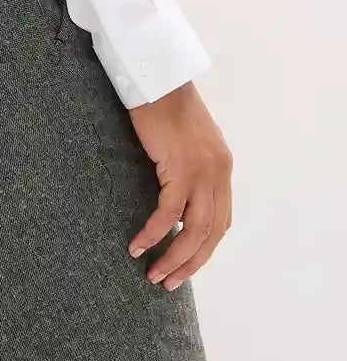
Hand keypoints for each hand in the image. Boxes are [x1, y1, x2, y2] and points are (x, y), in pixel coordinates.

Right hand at [125, 80, 232, 290]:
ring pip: (194, 231)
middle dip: (191, 263)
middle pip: (211, 234)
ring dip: (174, 258)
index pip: (221, 221)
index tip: (185, 264)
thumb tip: (174, 194)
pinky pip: (168, 213)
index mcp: (222, 168)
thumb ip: (190, 166)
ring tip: (155, 275)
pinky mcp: (181, 169)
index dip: (204, 248)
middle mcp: (219, 174)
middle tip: (169, 282)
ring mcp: (203, 172)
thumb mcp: (187, 141)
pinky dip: (154, 234)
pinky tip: (138, 246)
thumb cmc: (164, 104)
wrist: (158, 78)